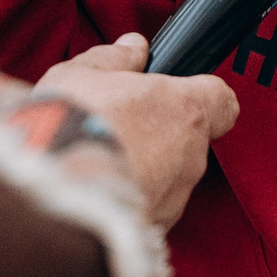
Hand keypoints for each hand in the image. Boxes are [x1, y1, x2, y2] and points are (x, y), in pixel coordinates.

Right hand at [36, 34, 234, 227]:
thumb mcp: (83, 74)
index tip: (179, 94)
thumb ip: (115, 59)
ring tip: (98, 163)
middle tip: (117, 128)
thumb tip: (134, 47)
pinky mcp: (155, 229)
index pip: (222, 102)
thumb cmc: (71, 125)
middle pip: (189, 141)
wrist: (53, 194)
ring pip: (169, 178)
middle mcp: (191, 157)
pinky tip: (95, 192)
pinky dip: (129, 201)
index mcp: (184, 110)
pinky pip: (148, 209)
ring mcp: (175, 198)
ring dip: (144, 170)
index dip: (203, 98)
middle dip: (158, 135)